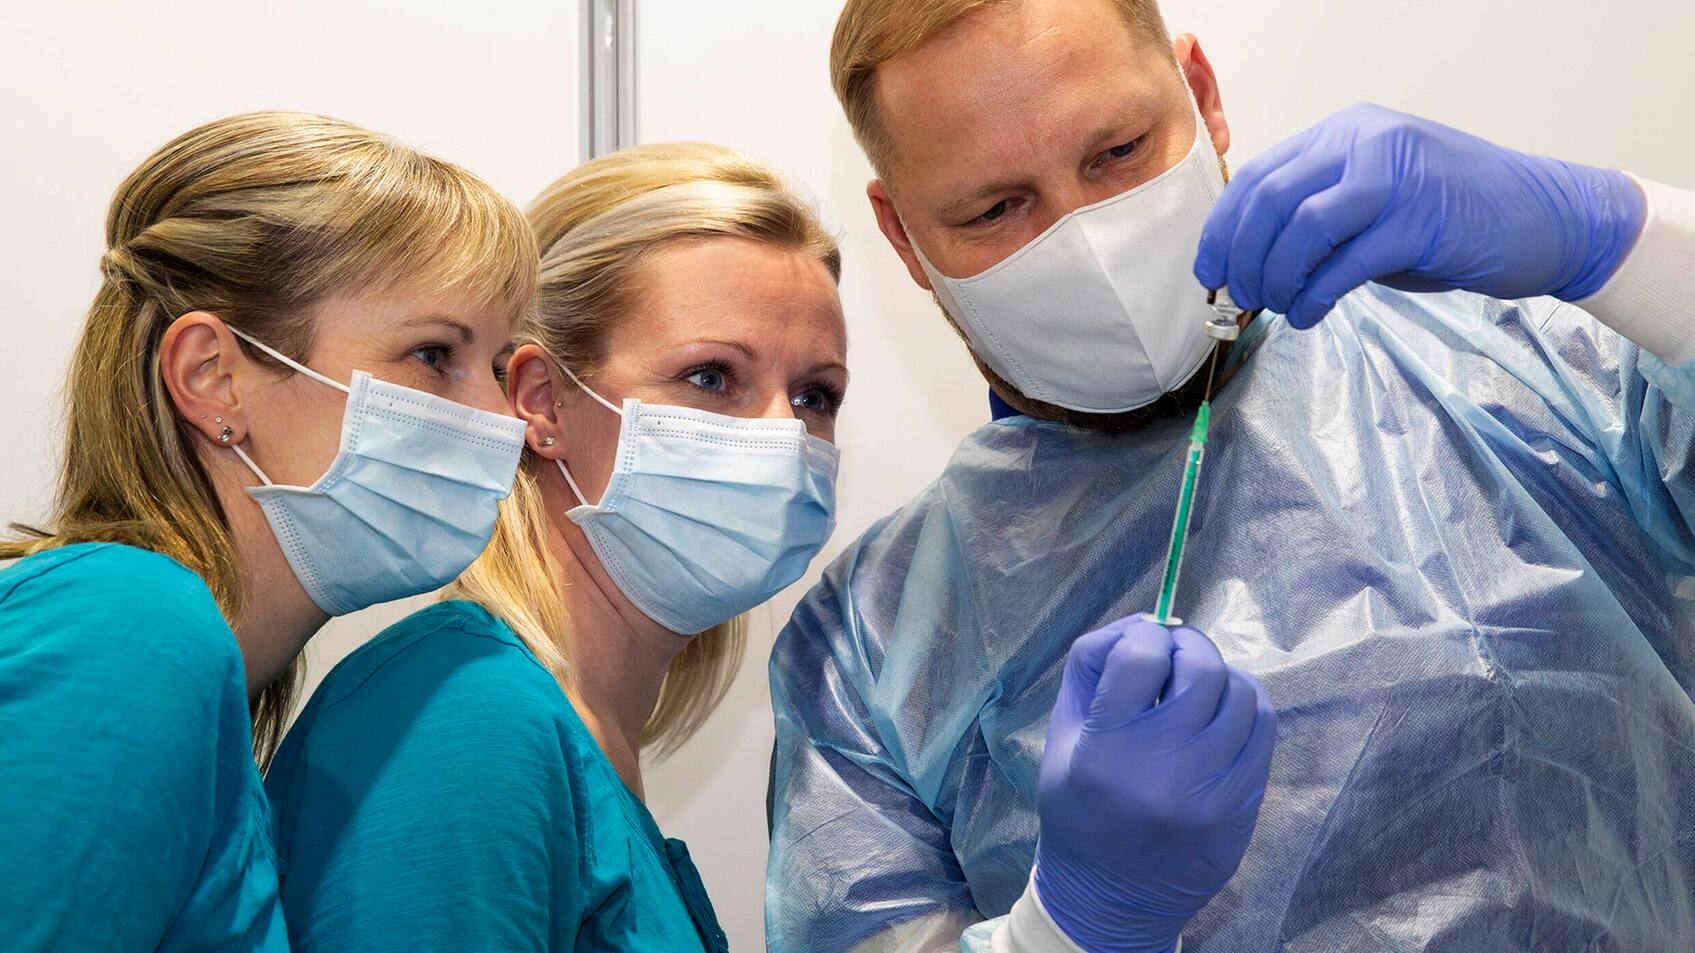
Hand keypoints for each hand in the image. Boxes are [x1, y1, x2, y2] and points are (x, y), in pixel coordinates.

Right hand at [1035, 615, 1274, 952]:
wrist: (1111, 896)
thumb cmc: (1079, 808)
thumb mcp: (1062, 735)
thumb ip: (1092, 668)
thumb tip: (1146, 620)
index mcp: (1105, 748)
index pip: (1140, 654)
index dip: (1145, 635)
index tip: (1143, 646)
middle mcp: (1161, 767)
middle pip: (1199, 666)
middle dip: (1187, 645)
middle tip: (1175, 654)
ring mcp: (1210, 788)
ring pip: (1239, 691)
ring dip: (1219, 675)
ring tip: (1197, 688)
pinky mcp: (1242, 803)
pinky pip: (1263, 726)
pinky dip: (1245, 704)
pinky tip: (1223, 711)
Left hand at [1193, 102, 1646, 328]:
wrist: (1548, 217)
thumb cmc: (1454, 216)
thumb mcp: (1376, 199)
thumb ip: (1321, 214)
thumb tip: (1253, 259)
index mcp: (1347, 133)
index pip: (1261, 176)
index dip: (1224, 228)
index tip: (1210, 271)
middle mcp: (1367, 143)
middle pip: (1272, 199)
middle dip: (1242, 256)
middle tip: (1240, 296)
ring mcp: (1396, 178)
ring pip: (1302, 227)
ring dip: (1276, 276)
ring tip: (1275, 306)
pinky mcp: (1422, 222)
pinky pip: (1346, 264)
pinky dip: (1315, 296)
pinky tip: (1309, 315)